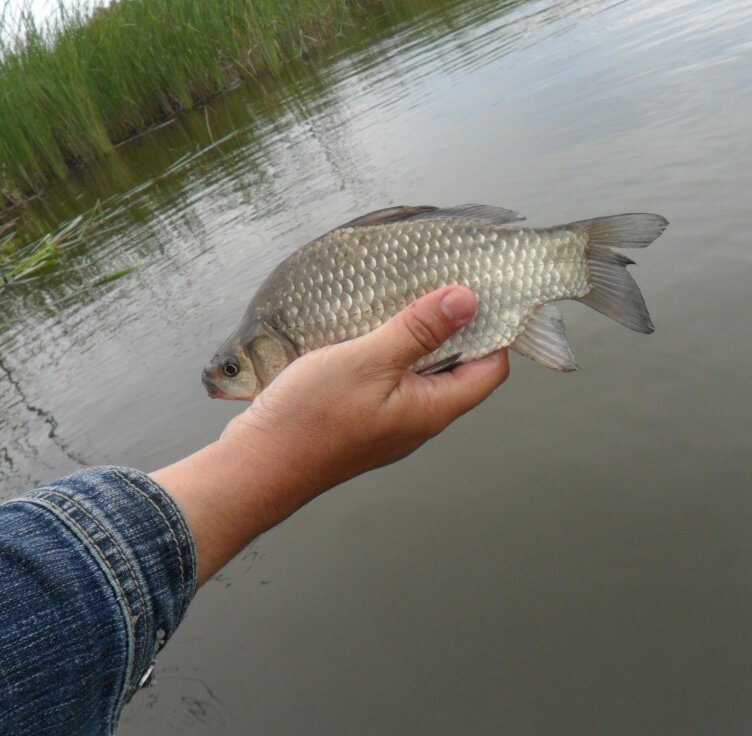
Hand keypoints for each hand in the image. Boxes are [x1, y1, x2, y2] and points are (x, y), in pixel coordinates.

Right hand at [153, 285, 508, 583]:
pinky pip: (390, 380)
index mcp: (432, 410)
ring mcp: (389, 422)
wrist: (256, 467)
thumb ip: (419, 330)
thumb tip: (468, 300)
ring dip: (419, 338)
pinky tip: (371, 327)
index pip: (490, 369)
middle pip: (459, 369)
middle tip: (443, 284)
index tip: (484, 293)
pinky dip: (390, 351)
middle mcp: (418, 420)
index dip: (495, 330)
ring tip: (407, 297)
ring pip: (421, 373)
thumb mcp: (368, 361)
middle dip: (457, 328)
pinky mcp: (362, 418)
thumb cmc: (310, 419)